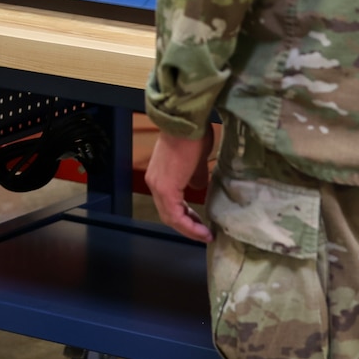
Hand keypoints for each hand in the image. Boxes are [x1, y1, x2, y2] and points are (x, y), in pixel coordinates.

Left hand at [146, 125, 218, 242]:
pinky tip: (202, 230)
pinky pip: (175, 215)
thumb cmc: (192, 136)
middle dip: (187, 226)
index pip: (168, 205)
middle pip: (167, 214)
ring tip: (204, 235)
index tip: (200, 224)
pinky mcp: (165, 188)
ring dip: (188, 229)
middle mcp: (154, 183)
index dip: (185, 218)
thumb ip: (193, 177)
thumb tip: (196, 187)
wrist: (186, 123)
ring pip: (170, 217)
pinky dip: (188, 225)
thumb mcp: (195, 161)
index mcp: (159, 177)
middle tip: (203, 232)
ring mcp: (158, 186)